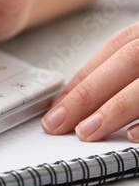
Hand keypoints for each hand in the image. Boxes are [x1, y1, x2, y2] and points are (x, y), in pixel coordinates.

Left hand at [42, 22, 138, 142]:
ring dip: (114, 109)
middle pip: (127, 60)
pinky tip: (132, 137)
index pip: (115, 48)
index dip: (81, 79)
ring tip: (86, 132)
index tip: (54, 109)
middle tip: (57, 124)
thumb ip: (126, 68)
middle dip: (87, 94)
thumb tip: (77, 100)